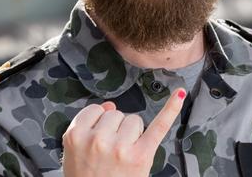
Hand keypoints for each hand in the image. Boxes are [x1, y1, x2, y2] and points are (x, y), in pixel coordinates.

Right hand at [61, 88, 185, 176]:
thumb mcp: (73, 152)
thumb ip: (87, 125)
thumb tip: (109, 105)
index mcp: (76, 136)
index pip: (95, 110)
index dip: (99, 122)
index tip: (99, 135)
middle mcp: (98, 139)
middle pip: (116, 114)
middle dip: (116, 129)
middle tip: (110, 152)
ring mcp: (121, 147)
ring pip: (133, 119)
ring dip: (132, 133)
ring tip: (123, 155)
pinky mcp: (142, 155)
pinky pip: (159, 126)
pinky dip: (170, 110)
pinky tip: (178, 95)